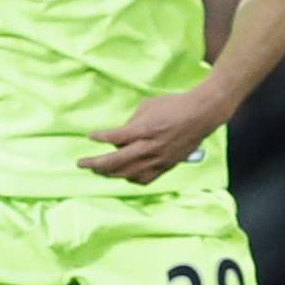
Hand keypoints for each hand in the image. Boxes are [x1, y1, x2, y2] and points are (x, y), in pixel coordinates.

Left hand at [78, 88, 225, 184]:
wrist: (202, 114)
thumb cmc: (174, 105)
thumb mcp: (147, 106)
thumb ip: (131, 123)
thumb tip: (120, 137)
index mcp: (144, 130)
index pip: (114, 138)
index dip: (100, 138)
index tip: (90, 137)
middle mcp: (149, 148)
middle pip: (116, 162)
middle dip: (95, 165)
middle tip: (82, 164)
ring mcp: (159, 159)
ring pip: (128, 174)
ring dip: (110, 173)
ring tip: (99, 171)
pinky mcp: (167, 166)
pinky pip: (144, 179)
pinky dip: (131, 178)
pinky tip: (124, 175)